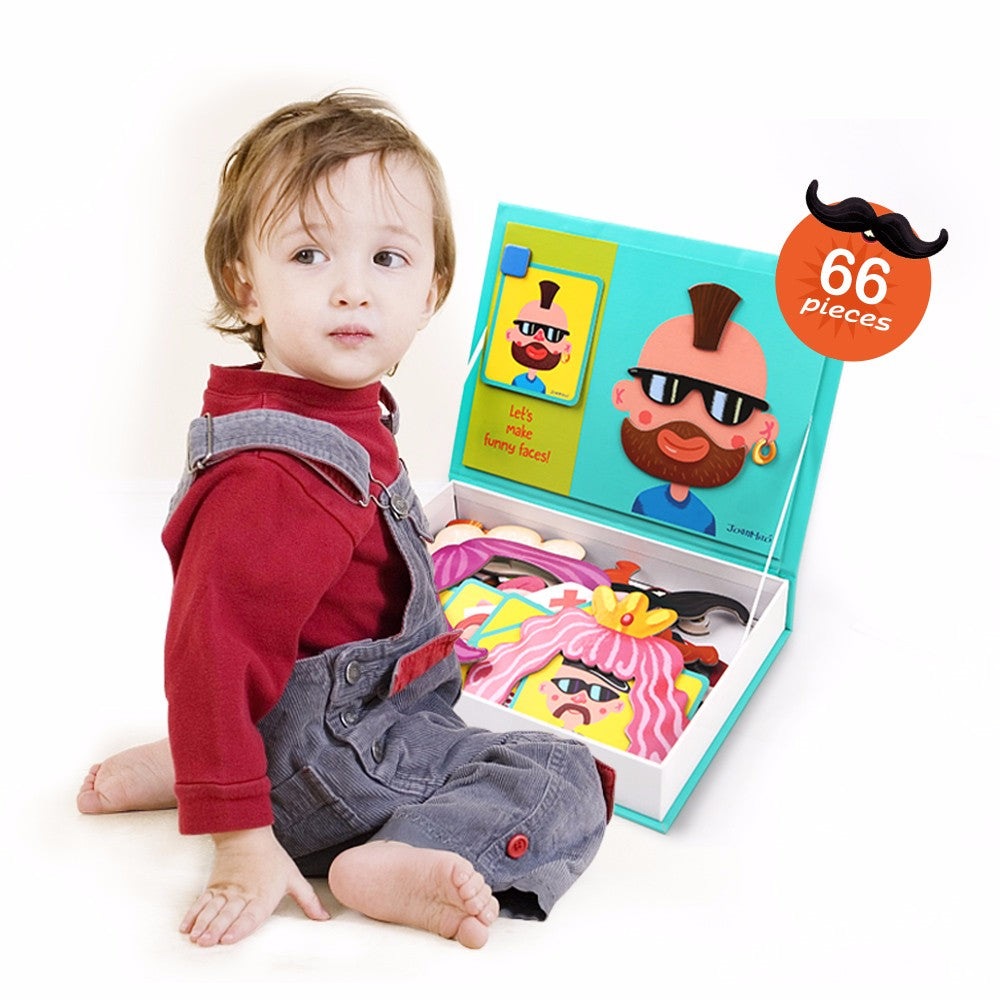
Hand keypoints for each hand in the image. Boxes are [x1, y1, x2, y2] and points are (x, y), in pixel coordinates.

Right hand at [180, 826, 329, 945]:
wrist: (246, 833)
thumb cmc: (271, 857)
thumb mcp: (293, 877)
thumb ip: (308, 900)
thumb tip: (323, 916)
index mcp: (262, 895)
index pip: (250, 914)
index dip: (239, 927)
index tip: (229, 938)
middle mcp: (243, 894)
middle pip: (227, 914)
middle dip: (216, 929)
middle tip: (207, 941)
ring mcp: (226, 890)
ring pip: (212, 909)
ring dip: (203, 924)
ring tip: (195, 936)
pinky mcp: (214, 886)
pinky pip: (202, 901)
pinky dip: (193, 914)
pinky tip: (186, 926)